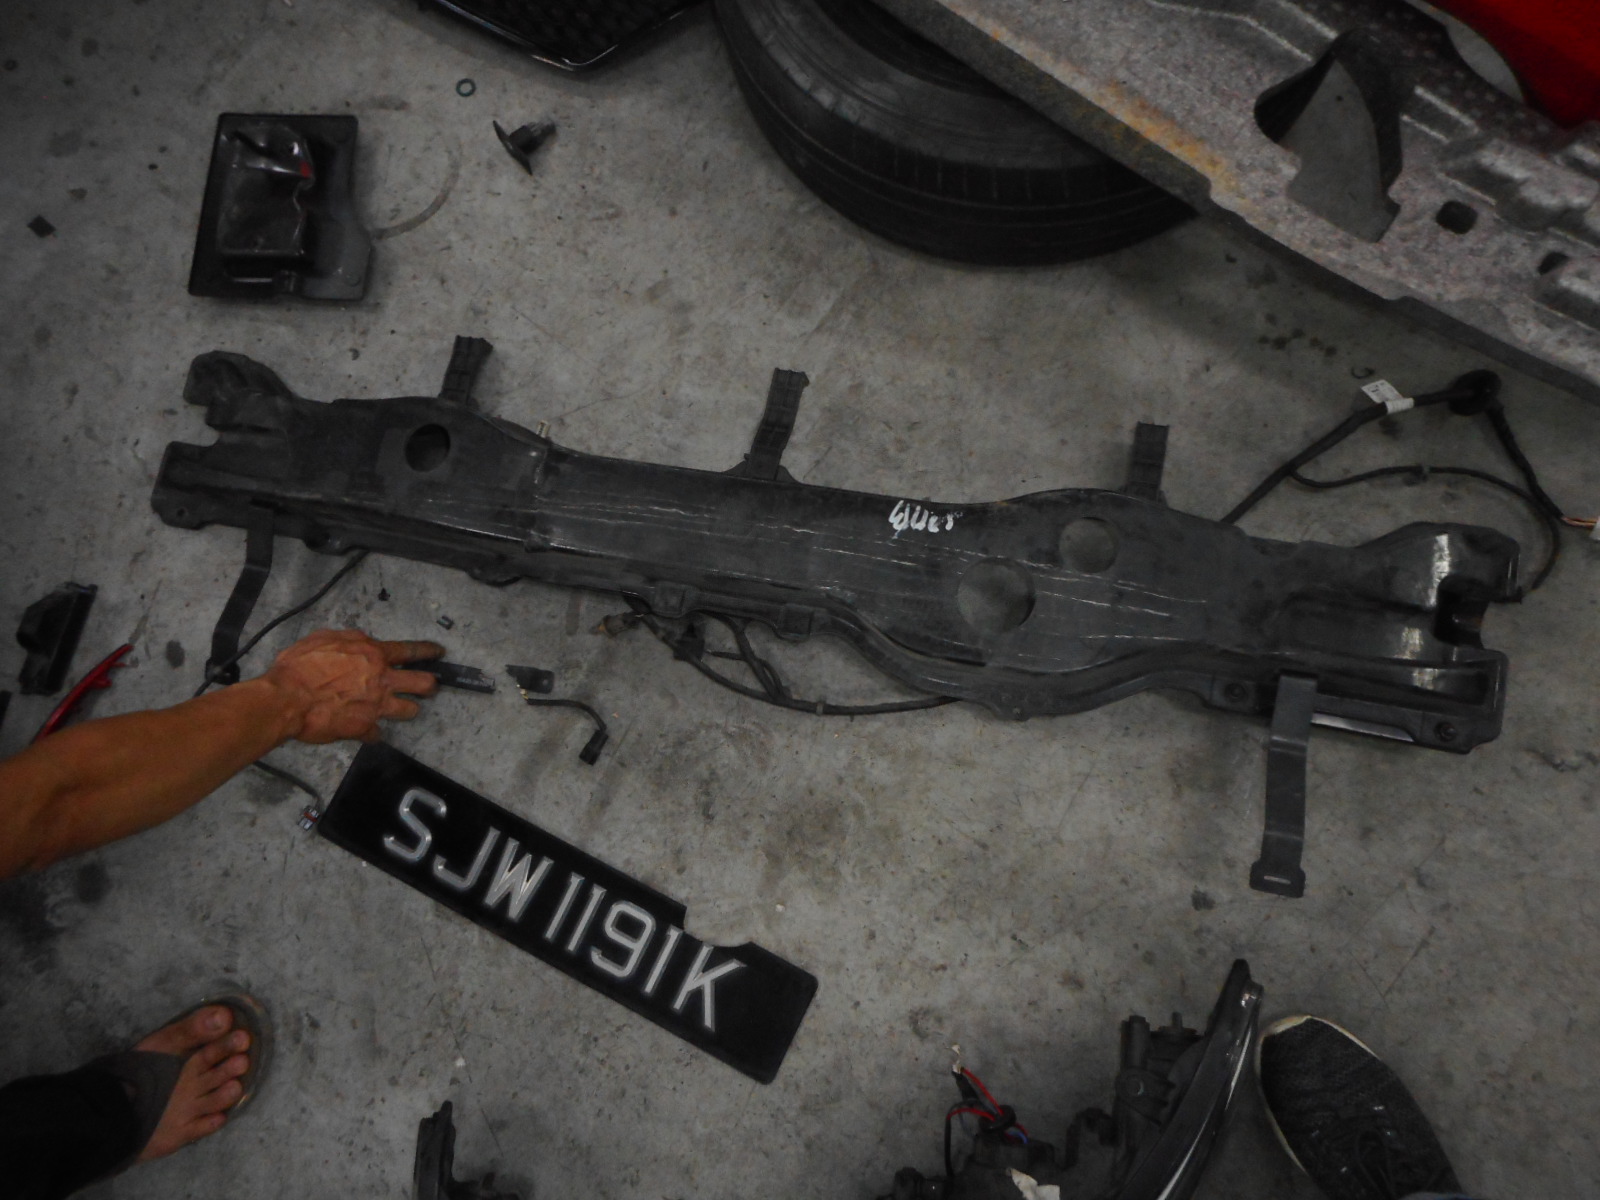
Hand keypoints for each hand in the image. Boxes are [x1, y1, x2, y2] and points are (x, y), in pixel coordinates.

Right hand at [261, 630, 442, 744]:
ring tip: (401, 709)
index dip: (428, 651)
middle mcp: (381, 680)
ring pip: (410, 710)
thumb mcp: (325, 639)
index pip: (410, 651)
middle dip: (430, 685)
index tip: (438, 653)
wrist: (287, 699)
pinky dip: (371, 732)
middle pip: (424, 684)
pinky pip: (377, 733)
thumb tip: (362, 643)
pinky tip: (365, 730)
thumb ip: (350, 641)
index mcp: (373, 655)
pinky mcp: (365, 728)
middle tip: (429, 687)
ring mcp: (376, 706)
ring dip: (407, 709)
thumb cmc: (299, 667)